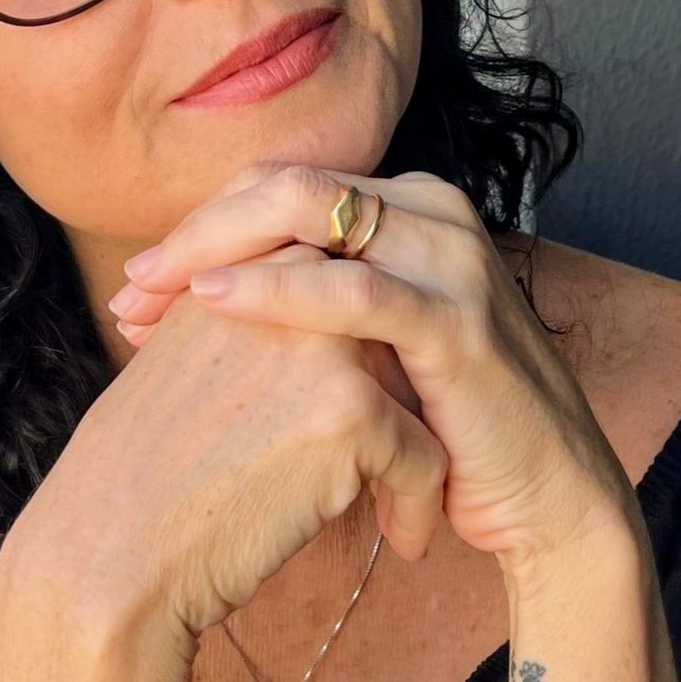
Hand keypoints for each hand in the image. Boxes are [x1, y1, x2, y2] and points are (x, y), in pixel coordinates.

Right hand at [6, 239, 449, 639]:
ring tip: (400, 502)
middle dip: (401, 391)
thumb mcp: (181, 360)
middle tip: (399, 450)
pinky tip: (405, 543)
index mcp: (240, 263)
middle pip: (385, 326)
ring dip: (415, 448)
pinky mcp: (352, 410)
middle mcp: (285, 284)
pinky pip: (426, 455)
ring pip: (418, 386)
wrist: (111, 553)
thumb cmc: (141, 473)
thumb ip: (244, 317)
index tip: (361, 406)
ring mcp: (323, 342)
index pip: (336, 280)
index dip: (361, 346)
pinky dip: (421, 505)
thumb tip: (312, 319)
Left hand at [107, 163, 639, 575]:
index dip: (206, 224)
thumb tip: (197, 284)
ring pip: (309, 216)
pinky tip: (212, 302)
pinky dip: (273, 290)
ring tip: (148, 295)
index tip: (143, 280)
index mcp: (411, 206)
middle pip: (286, 187)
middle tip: (133, 285)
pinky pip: (351, 291)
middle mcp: (434, 212)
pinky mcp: (459, 321)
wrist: (547, 494)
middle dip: (197, 230)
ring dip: (214, 251)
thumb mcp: (369, 340)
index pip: (285, 187)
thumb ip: (308, 295)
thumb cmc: (443, 421)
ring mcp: (452, 259)